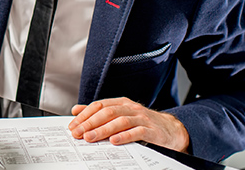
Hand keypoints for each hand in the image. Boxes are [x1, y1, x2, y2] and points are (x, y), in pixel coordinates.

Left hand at [68, 97, 189, 151]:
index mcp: (122, 103)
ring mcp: (142, 118)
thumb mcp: (121, 114)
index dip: (84, 115)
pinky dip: (124, 136)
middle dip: (90, 123)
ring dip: (103, 130)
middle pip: (107, 112)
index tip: (73, 125)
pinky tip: (114, 141)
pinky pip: (137, 132)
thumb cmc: (144, 123)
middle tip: (78, 133)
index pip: (99, 105)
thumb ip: (99, 112)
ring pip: (119, 121)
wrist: (172, 131)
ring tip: (90, 138)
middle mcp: (131, 108)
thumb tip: (76, 110)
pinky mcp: (152, 130)